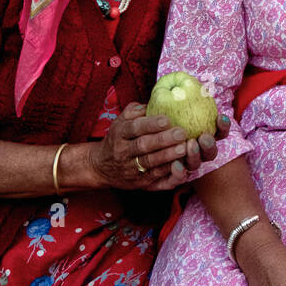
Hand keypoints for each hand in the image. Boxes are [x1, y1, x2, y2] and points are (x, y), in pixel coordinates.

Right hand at [91, 103, 228, 191]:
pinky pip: (155, 180)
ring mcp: (130, 170)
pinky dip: (168, 174)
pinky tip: (181, 166)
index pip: (134, 128)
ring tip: (184, 148)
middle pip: (143, 146)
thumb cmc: (118, 138)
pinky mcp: (139, 184)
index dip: (151, 124)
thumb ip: (135, 111)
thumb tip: (153, 101)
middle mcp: (123, 153)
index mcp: (119, 134)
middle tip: (182, 133)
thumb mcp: (120, 121)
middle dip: (163, 140)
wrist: (101, 167)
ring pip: (150, 164)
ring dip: (168, 157)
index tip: (167, 119)